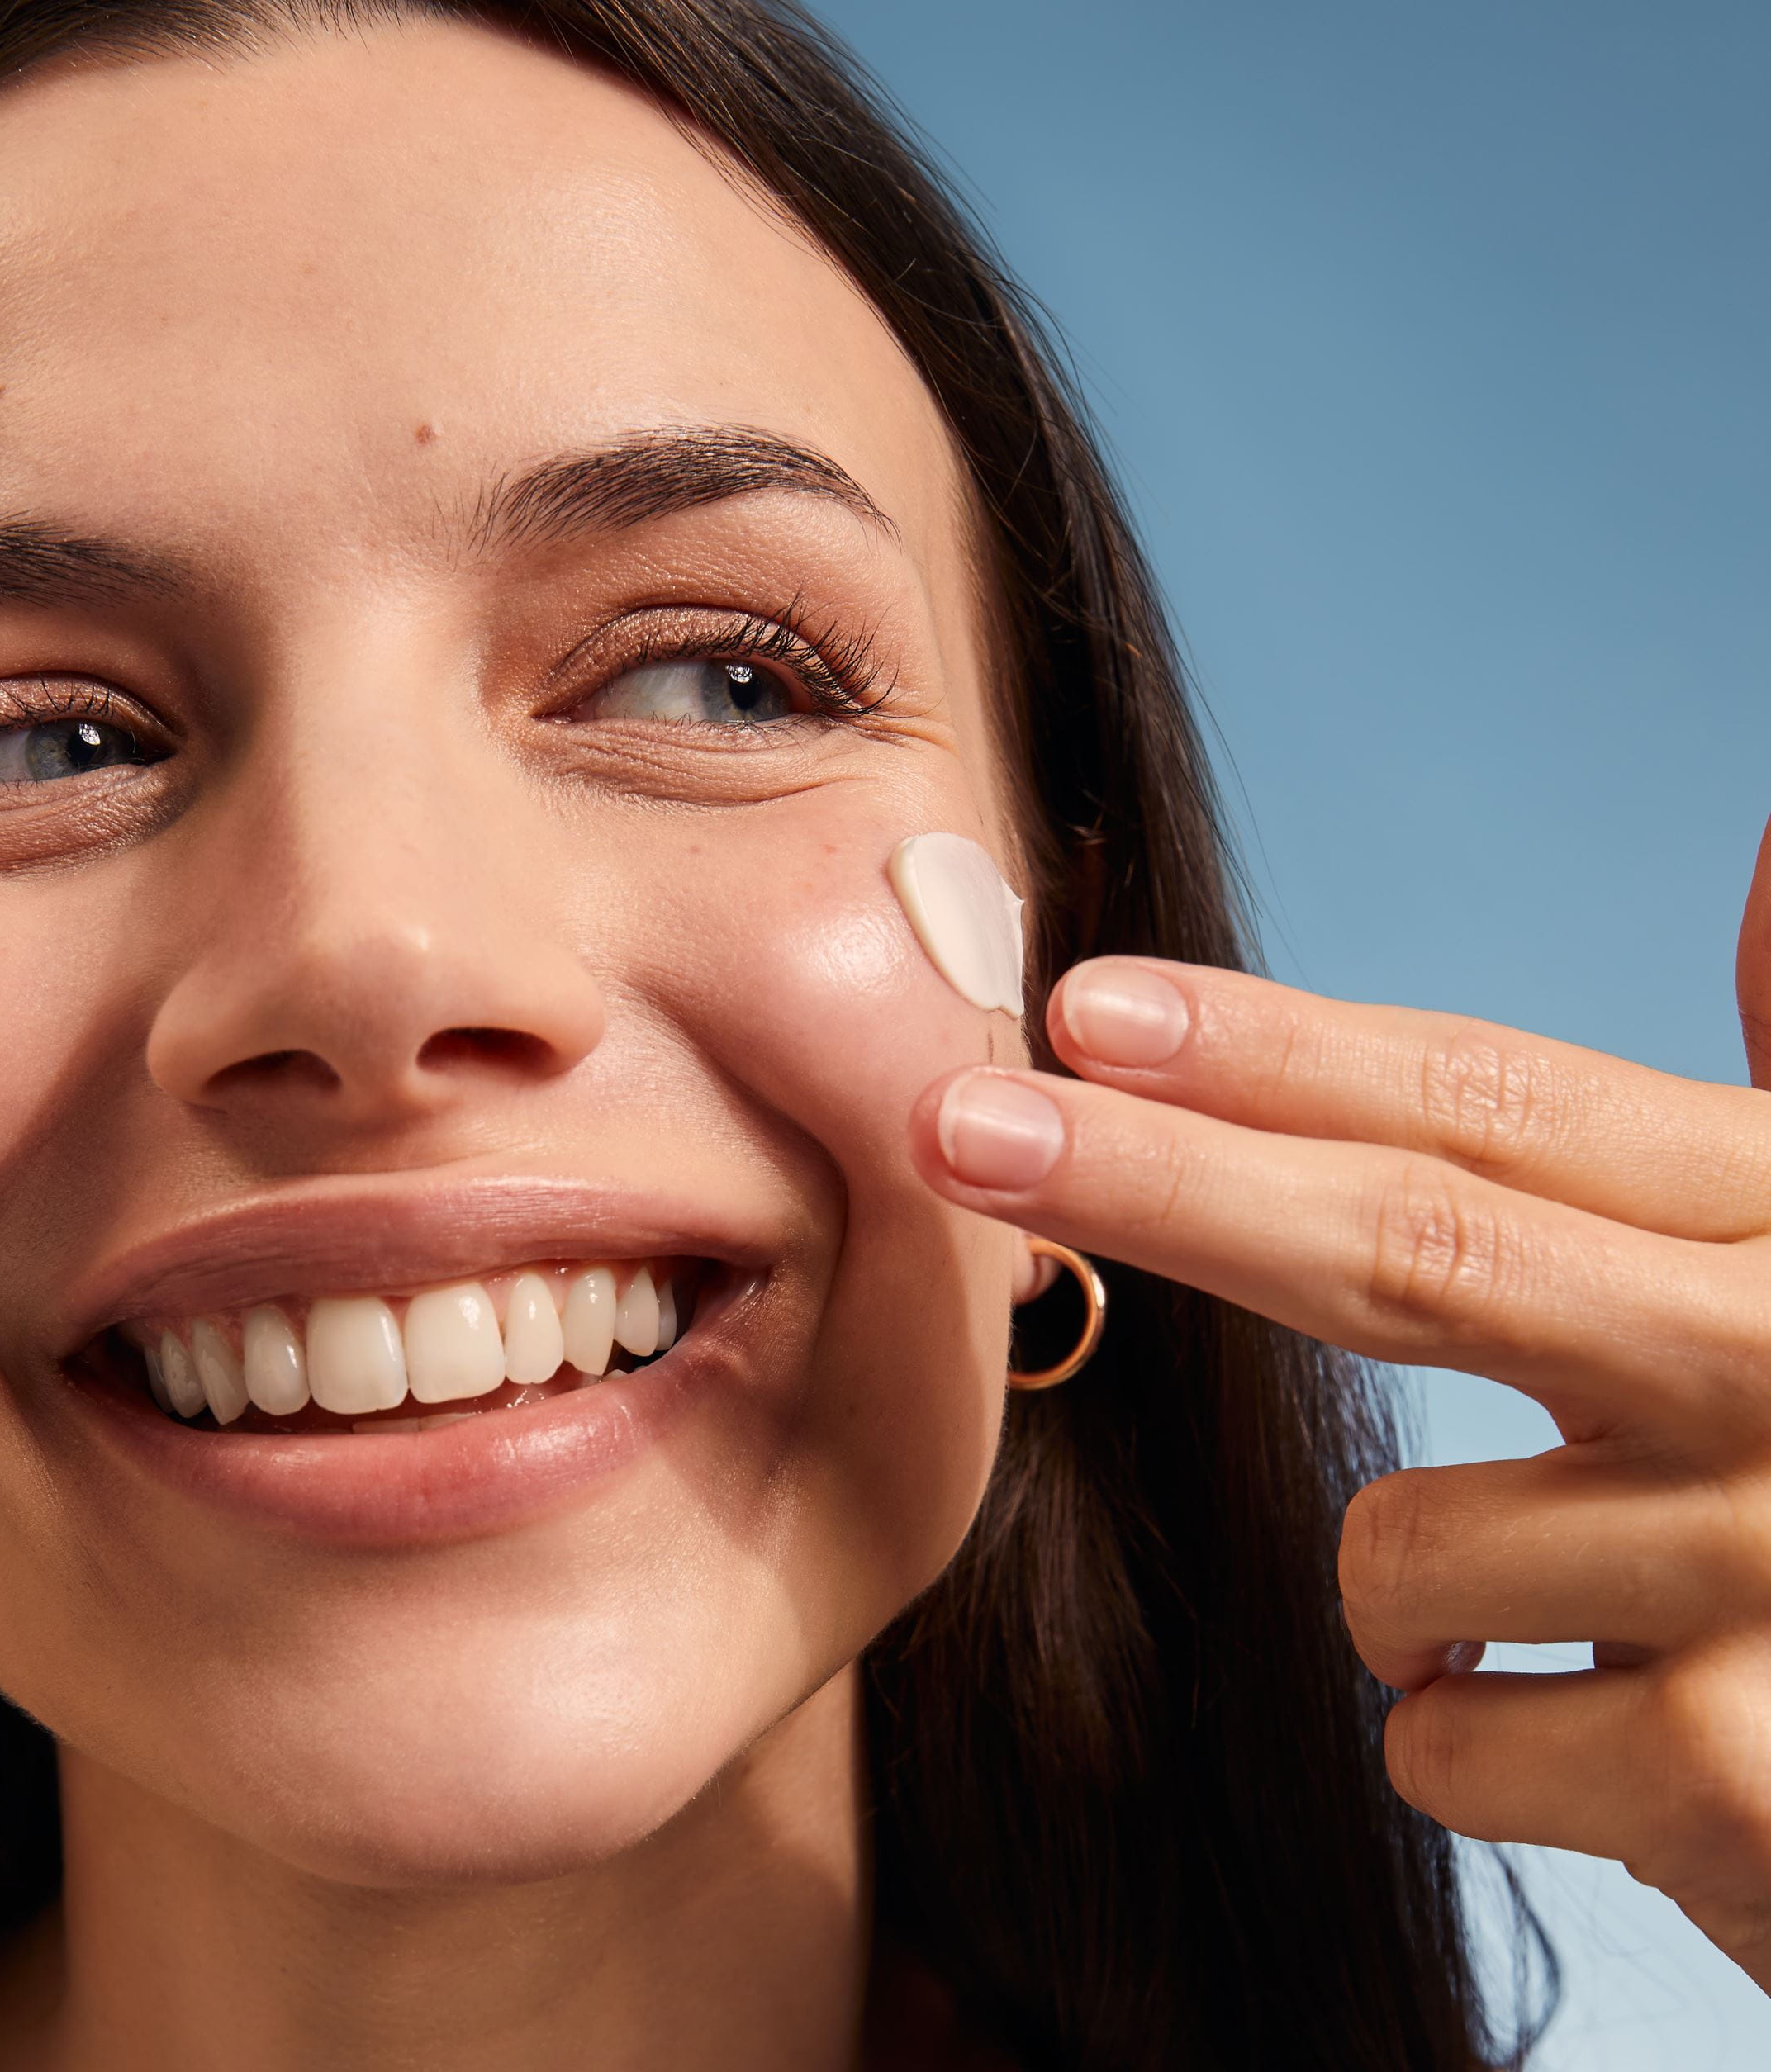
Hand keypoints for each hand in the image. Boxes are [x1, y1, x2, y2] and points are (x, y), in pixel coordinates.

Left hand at [912, 824, 1770, 1991]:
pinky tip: (1592, 1721)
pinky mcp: (1746, 1786)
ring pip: (1397, 1546)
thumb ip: (1744, 1112)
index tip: (1082, 1009)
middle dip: (1155, 1181)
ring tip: (1553, 1601)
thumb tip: (1765, 859)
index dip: (1272, 1053)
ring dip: (1400, 1579)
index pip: (1496, 1107)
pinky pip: (1443, 1741)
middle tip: (956, 1124)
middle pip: (1411, 1251)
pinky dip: (1454, 1729)